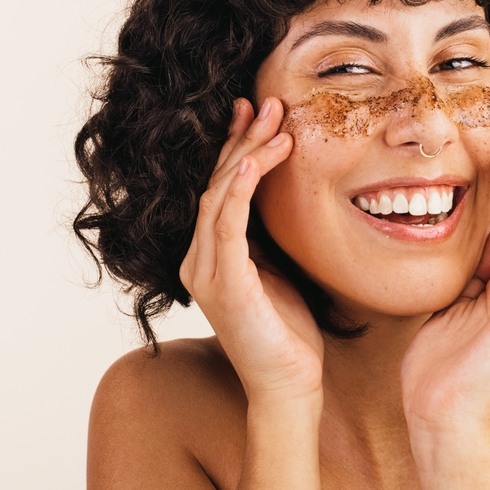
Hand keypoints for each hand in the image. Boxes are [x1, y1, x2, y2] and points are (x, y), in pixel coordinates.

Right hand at [179, 97, 323, 404]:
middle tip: (269, 104)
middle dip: (243, 140)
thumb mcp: (279, 267)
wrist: (289, 385)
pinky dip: (236, 191)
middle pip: (216, 183)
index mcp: (212, 253)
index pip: (221, 187)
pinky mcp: (223, 286)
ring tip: (275, 123)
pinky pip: (225, 227)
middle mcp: (200, 258)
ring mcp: (206, 272)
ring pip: (218, 196)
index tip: (256, 113)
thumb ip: (269, 233)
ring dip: (246, 155)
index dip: (236, 146)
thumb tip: (280, 191)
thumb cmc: (289, 330)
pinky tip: (250, 163)